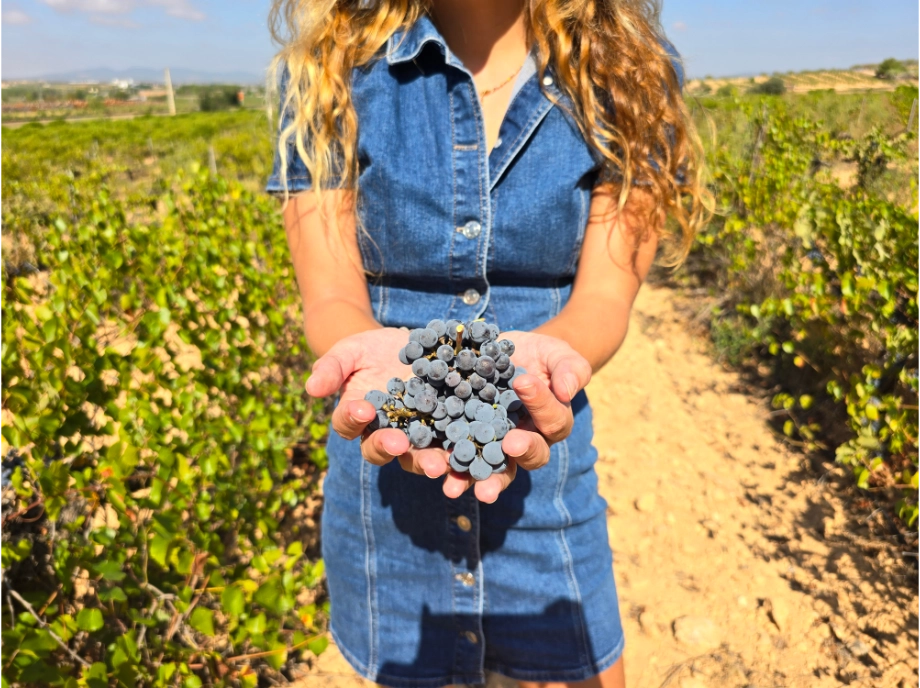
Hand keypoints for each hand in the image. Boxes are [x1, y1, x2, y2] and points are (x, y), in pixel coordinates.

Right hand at [305, 328, 451, 478]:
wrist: (404, 346)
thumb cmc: (369, 350)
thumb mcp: (348, 351)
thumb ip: (330, 368)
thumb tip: (311, 389)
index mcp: (357, 418)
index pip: (348, 424)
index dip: (353, 418)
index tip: (362, 408)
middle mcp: (384, 433)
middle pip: (383, 450)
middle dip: (392, 449)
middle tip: (401, 445)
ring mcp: (415, 435)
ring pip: (417, 456)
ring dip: (427, 462)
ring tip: (438, 464)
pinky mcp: (444, 430)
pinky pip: (450, 445)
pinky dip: (458, 452)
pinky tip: (469, 450)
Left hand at [442, 331, 591, 502]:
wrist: (503, 355)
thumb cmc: (538, 356)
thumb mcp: (556, 353)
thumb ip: (570, 368)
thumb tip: (567, 391)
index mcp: (551, 422)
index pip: (552, 419)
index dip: (541, 404)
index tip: (523, 382)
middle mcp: (526, 441)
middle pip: (530, 456)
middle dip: (521, 452)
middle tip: (511, 445)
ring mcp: (496, 447)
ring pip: (495, 470)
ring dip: (482, 480)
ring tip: (466, 485)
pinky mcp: (468, 443)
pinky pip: (462, 460)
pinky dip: (449, 467)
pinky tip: (437, 469)